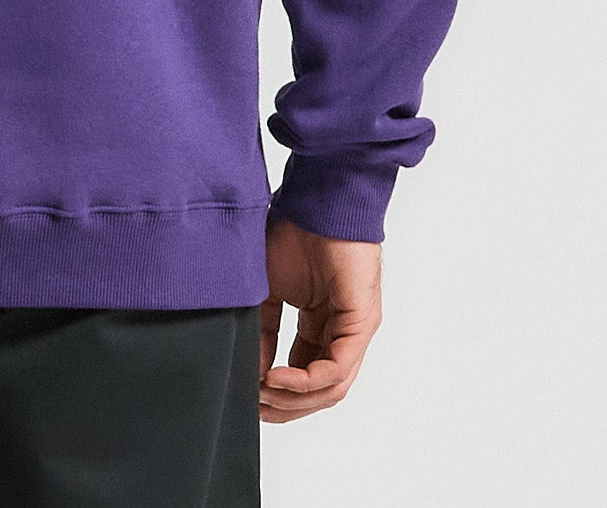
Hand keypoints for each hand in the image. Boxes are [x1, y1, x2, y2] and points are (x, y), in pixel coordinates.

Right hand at [258, 217, 381, 422]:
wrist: (318, 198)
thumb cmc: (293, 230)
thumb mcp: (266, 289)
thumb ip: (260, 328)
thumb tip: (249, 367)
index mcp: (320, 322)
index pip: (302, 373)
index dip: (275, 391)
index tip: (246, 397)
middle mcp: (341, 331)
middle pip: (318, 390)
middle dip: (283, 404)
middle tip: (253, 407)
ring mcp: (354, 330)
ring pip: (330, 388)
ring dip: (293, 399)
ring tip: (262, 394)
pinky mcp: (360, 323)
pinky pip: (336, 368)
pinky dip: (305, 380)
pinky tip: (277, 377)